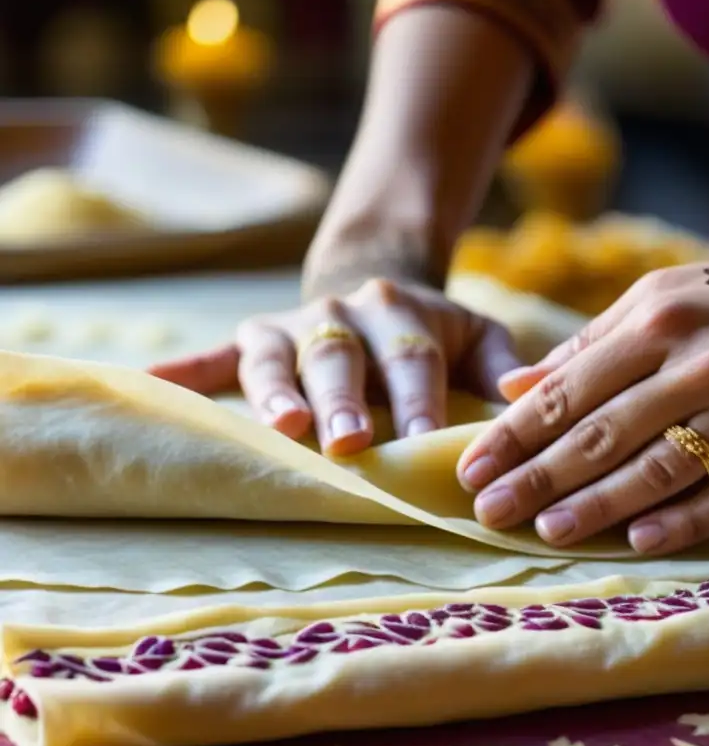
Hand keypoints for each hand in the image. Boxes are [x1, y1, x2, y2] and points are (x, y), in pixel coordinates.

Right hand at [150, 277, 520, 455]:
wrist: (378, 301)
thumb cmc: (436, 339)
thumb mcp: (479, 340)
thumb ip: (505, 366)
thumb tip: (521, 397)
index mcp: (404, 313)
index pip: (414, 358)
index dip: (420, 400)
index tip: (427, 445)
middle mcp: (344, 312)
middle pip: (341, 355)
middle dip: (344, 399)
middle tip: (349, 442)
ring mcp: (294, 326)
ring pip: (278, 356)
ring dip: (276, 392)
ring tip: (282, 426)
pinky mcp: (255, 340)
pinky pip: (216, 355)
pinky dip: (184, 370)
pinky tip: (150, 382)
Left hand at [456, 225, 708, 554]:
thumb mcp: (656, 300)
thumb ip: (585, 346)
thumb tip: (511, 387)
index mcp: (657, 321)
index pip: (569, 389)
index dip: (515, 434)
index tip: (471, 469)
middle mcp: (700, 364)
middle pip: (605, 433)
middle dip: (540, 477)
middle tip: (490, 513)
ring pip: (662, 467)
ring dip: (601, 504)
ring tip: (548, 531)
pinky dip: (685, 520)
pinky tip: (639, 540)